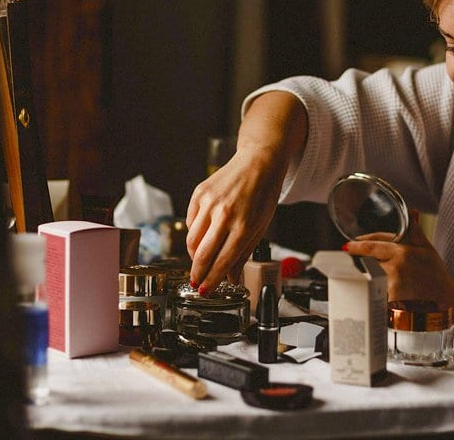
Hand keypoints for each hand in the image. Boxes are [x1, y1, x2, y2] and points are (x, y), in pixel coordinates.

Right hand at [185, 142, 287, 292]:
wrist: (258, 162)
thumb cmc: (263, 195)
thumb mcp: (260, 226)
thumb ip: (243, 253)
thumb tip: (230, 277)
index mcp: (244, 225)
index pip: (222, 261)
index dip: (212, 280)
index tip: (205, 291)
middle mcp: (224, 214)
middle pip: (202, 254)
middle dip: (197, 273)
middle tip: (196, 283)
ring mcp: (209, 203)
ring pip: (192, 240)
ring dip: (194, 255)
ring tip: (200, 260)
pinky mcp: (199, 193)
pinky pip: (190, 222)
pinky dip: (194, 233)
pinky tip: (203, 235)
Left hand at [345, 209, 453, 307]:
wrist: (446, 300)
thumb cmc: (437, 274)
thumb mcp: (427, 248)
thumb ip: (415, 230)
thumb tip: (413, 212)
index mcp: (402, 252)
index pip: (372, 246)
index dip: (357, 246)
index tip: (347, 246)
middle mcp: (396, 267)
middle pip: (369, 262)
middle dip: (363, 262)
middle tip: (355, 263)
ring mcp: (393, 284)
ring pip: (371, 277)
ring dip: (369, 277)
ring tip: (372, 279)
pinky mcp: (392, 299)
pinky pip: (377, 292)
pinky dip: (375, 291)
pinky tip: (378, 293)